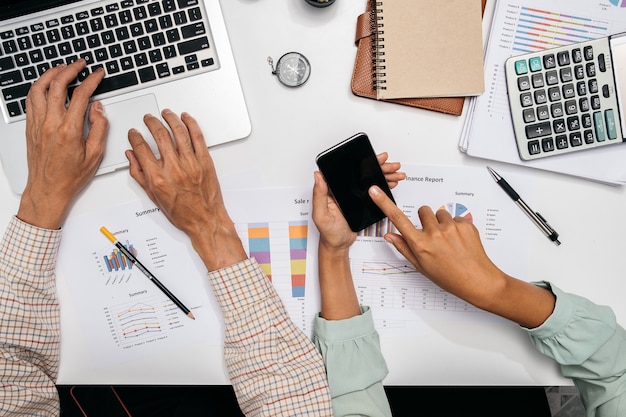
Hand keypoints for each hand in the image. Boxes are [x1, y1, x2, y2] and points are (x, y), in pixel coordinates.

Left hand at [17, 60, 107, 228]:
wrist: (48, 189)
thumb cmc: (70, 177)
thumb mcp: (95, 155)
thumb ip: (99, 128)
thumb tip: (98, 108)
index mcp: (69, 130)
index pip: (81, 95)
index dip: (91, 80)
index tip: (97, 74)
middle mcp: (50, 124)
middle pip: (57, 85)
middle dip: (70, 69)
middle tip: (80, 64)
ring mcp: (38, 124)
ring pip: (39, 88)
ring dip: (51, 74)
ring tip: (61, 68)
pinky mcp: (30, 127)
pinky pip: (31, 100)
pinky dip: (39, 87)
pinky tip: (46, 85)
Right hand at [126, 110, 246, 270]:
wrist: (205, 220)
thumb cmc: (182, 213)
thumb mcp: (153, 197)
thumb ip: (140, 175)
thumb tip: (132, 158)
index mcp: (158, 178)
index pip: (141, 148)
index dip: (135, 137)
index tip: (134, 133)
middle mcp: (174, 168)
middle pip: (160, 135)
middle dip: (151, 123)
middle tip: (149, 119)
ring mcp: (191, 163)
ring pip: (179, 132)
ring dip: (171, 118)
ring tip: (166, 113)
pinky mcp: (205, 161)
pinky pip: (198, 137)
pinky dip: (191, 124)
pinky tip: (186, 118)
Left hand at [313, 153, 403, 319]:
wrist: (338, 245)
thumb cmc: (328, 232)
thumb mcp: (321, 214)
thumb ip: (319, 195)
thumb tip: (318, 176)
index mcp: (333, 189)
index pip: (348, 170)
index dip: (362, 162)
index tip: (374, 159)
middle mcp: (344, 189)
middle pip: (362, 172)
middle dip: (378, 167)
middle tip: (390, 164)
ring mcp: (354, 195)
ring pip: (370, 180)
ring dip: (384, 174)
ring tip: (396, 173)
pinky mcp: (362, 202)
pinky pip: (374, 190)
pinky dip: (384, 185)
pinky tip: (392, 182)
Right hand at [368, 185, 554, 327]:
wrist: (478, 281)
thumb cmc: (449, 277)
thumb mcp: (421, 266)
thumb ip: (404, 247)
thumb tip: (390, 235)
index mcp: (420, 244)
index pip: (397, 219)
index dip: (384, 203)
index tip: (375, 191)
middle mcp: (434, 233)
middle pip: (423, 211)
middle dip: (426, 220)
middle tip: (433, 235)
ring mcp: (451, 227)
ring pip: (440, 214)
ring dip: (442, 223)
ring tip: (448, 241)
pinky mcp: (465, 224)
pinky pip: (456, 218)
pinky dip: (456, 227)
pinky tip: (459, 241)